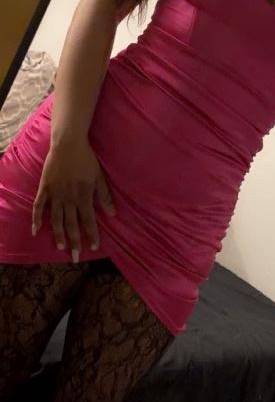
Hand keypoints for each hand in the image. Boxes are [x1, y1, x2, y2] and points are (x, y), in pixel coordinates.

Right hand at [32, 138, 115, 260]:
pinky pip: (39, 206)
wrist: (68, 144)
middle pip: (71, 224)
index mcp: (84, 196)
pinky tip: (35, 231)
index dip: (91, 234)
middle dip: (75, 241)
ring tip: (61, 248)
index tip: (93, 247)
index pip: (88, 220)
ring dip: (58, 235)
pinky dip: (36, 219)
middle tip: (76, 257)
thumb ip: (104, 196)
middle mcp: (69, 198)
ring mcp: (55, 194)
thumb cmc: (86, 159)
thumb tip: (113, 214)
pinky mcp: (45, 188)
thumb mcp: (99, 177)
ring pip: (56, 219)